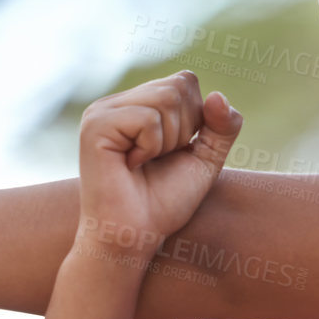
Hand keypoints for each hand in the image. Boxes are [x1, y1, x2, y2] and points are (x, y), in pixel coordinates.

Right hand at [74, 70, 242, 258]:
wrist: (131, 238)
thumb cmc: (162, 204)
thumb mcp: (204, 161)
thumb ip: (222, 128)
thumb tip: (219, 95)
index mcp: (137, 105)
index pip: (186, 81)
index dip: (195, 119)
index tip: (172, 152)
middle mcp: (117, 103)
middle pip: (179, 85)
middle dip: (183, 130)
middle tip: (157, 160)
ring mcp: (102, 111)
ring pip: (166, 98)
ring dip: (168, 140)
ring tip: (144, 163)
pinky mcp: (95, 125)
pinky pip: (148, 118)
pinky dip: (152, 147)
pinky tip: (130, 165)